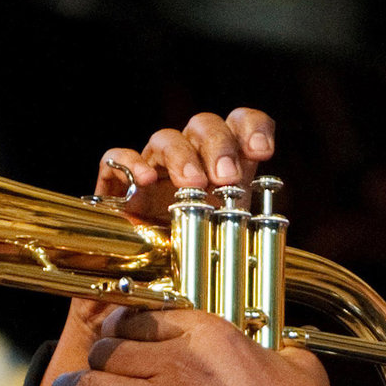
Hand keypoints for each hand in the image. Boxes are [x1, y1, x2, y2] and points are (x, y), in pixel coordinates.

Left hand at [25, 306, 363, 385]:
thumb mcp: (297, 363)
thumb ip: (273, 346)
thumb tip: (271, 351)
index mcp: (211, 334)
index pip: (148, 315)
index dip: (129, 320)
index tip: (123, 326)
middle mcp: (177, 363)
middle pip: (112, 346)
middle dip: (100, 352)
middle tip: (99, 361)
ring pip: (95, 384)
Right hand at [95, 107, 275, 223]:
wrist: (152, 261)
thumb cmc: (196, 238)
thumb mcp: (228, 230)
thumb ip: (248, 223)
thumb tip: (268, 234)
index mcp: (223, 160)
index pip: (240, 123)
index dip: (254, 128)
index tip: (262, 152)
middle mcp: (191, 153)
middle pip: (204, 125)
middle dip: (219, 147)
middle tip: (226, 178)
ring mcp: (155, 163)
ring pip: (166, 138)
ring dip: (182, 156)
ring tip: (192, 183)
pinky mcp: (121, 179)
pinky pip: (117, 157)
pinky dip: (130, 163)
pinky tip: (145, 181)